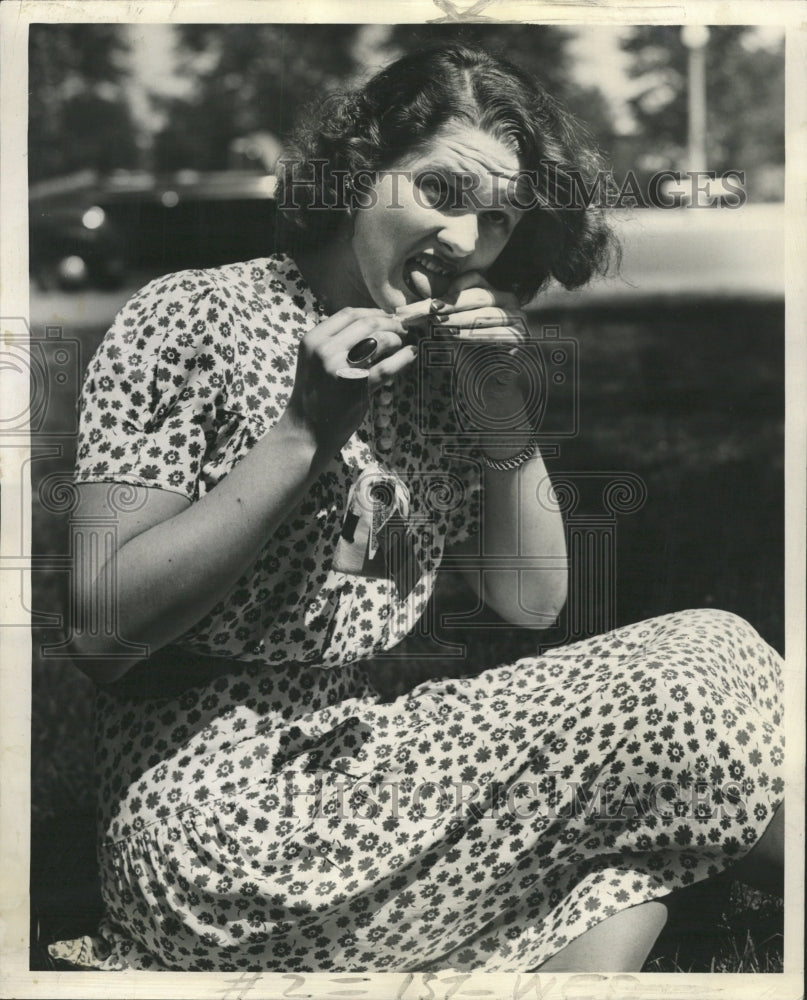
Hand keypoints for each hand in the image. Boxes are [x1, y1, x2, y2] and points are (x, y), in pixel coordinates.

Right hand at [283, 307, 415, 452]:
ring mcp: (340, 367)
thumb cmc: (315, 395)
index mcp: (313, 340)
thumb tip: (374, 324)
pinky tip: (410, 355)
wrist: (307, 431)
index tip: (387, 317)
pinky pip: (387, 366)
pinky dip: (403, 358)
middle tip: (402, 330)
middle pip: (366, 323)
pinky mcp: (356, 386)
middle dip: (390, 323)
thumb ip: (337, 342)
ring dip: (396, 339)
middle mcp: (324, 350)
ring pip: (378, 339)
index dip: (373, 312)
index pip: (348, 314)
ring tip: (402, 344)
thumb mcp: (315, 361)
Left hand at [397, 272, 535, 445]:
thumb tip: (414, 275)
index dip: (447, 290)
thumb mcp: (446, 325)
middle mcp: (509, 301)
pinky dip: (473, 334)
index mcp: (492, 292)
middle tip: (424, 314)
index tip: (423, 305)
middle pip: (478, 295)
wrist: (484, 385)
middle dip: (448, 305)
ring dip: (458, 318)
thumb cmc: (463, 352)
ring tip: (437, 324)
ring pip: (486, 313)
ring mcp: (518, 319)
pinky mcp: (520, 338)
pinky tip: (454, 337)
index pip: (472, 279)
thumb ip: (436, 306)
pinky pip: (495, 333)